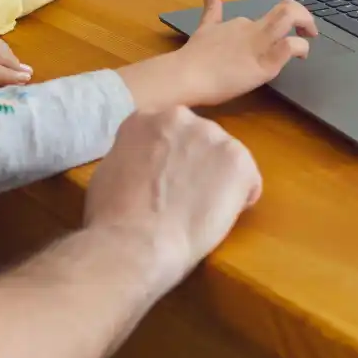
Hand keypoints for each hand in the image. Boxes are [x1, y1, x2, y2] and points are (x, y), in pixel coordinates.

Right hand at [85, 107, 261, 293]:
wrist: (136, 241)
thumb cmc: (112, 216)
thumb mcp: (110, 171)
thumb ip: (132, 156)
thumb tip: (141, 165)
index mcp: (146, 117)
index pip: (169, 132)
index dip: (171, 159)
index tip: (167, 182)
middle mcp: (180, 116)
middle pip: (199, 139)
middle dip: (196, 165)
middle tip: (185, 198)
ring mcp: (212, 135)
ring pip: (224, 158)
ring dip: (218, 180)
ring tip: (201, 213)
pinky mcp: (237, 160)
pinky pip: (248, 180)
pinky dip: (241, 199)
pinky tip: (220, 218)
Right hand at [176, 0, 316, 106]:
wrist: (186, 74)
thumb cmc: (193, 56)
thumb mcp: (204, 28)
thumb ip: (211, 12)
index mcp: (241, 23)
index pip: (269, 16)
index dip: (284, 23)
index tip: (290, 30)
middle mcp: (252, 28)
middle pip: (285, 9)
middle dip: (304, 15)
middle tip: (309, 29)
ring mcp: (259, 45)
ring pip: (289, 19)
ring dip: (306, 24)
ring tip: (310, 38)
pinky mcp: (264, 65)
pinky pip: (288, 48)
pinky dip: (300, 48)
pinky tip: (301, 57)